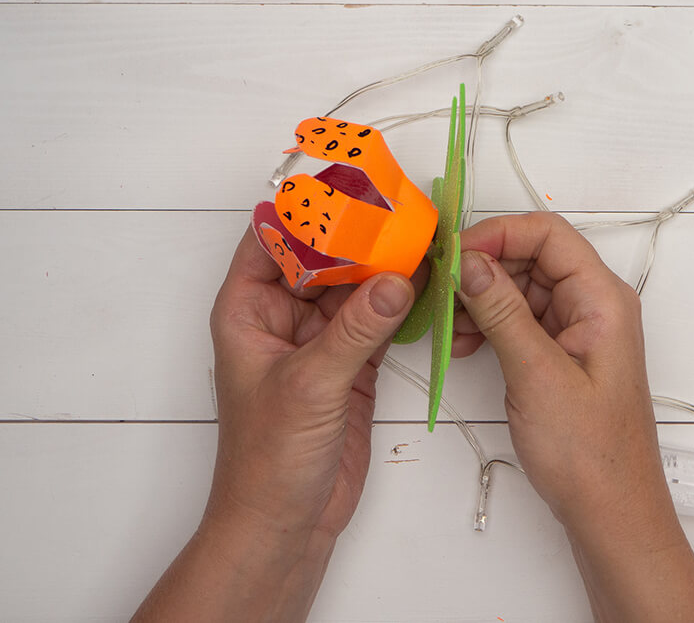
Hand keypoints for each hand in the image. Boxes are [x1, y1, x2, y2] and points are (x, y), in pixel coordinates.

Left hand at [133, 227, 413, 621]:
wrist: (286, 522)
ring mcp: (320, 341)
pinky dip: (401, 305)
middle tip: (400, 209)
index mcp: (248, 310)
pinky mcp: (351, 366)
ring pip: (355, 289)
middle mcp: (282, 318)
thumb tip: (396, 281)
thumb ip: (354, 331)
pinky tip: (427, 285)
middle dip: (360, 236)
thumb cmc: (267, 459)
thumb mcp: (309, 385)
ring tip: (422, 238)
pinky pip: (377, 322)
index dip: (308, 211)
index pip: (274, 240)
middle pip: (323, 259)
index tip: (350, 188)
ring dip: (385, 269)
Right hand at [453, 212, 693, 622]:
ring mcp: (575, 329)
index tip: (452, 254)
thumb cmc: (588, 450)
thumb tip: (467, 260)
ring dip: (479, 300)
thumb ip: (501, 309)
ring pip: (519, 289)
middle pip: (530, 257)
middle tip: (440, 292)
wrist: (609, 510)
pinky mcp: (559, 353)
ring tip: (450, 328)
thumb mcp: (536, 373)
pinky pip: (518, 320)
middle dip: (482, 269)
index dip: (496, 235)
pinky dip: (488, 325)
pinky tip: (463, 345)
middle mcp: (591, 304)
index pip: (546, 234)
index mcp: (601, 298)